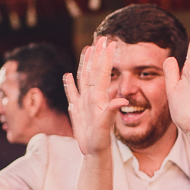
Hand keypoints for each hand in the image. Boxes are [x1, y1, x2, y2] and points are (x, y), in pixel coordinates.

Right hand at [63, 37, 124, 155]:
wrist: (95, 151)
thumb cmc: (100, 140)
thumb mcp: (106, 125)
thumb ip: (112, 111)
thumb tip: (122, 100)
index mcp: (98, 97)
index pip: (102, 72)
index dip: (105, 58)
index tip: (110, 43)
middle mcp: (92, 97)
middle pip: (93, 71)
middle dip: (97, 55)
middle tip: (101, 39)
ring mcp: (83, 102)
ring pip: (83, 78)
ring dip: (85, 64)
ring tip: (87, 50)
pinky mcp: (76, 110)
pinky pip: (72, 93)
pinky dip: (69, 84)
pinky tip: (67, 75)